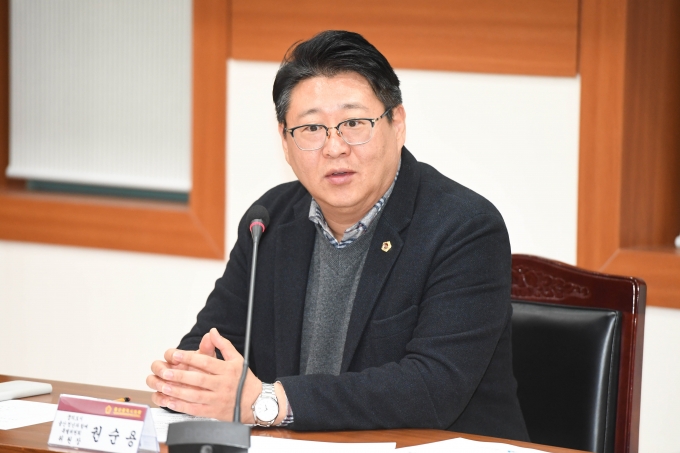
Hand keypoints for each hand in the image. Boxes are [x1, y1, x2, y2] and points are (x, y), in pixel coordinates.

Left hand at [146, 328, 264, 422]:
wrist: (256, 402)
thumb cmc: (245, 380)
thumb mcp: (237, 359)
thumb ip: (223, 345)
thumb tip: (212, 332)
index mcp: (227, 370)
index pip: (206, 363)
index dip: (190, 358)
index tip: (175, 355)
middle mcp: (222, 385)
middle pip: (199, 380)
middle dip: (180, 376)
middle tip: (165, 372)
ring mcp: (218, 399)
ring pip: (195, 396)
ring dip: (178, 392)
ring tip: (164, 386)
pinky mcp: (214, 412)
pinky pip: (196, 410)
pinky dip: (182, 407)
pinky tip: (171, 402)